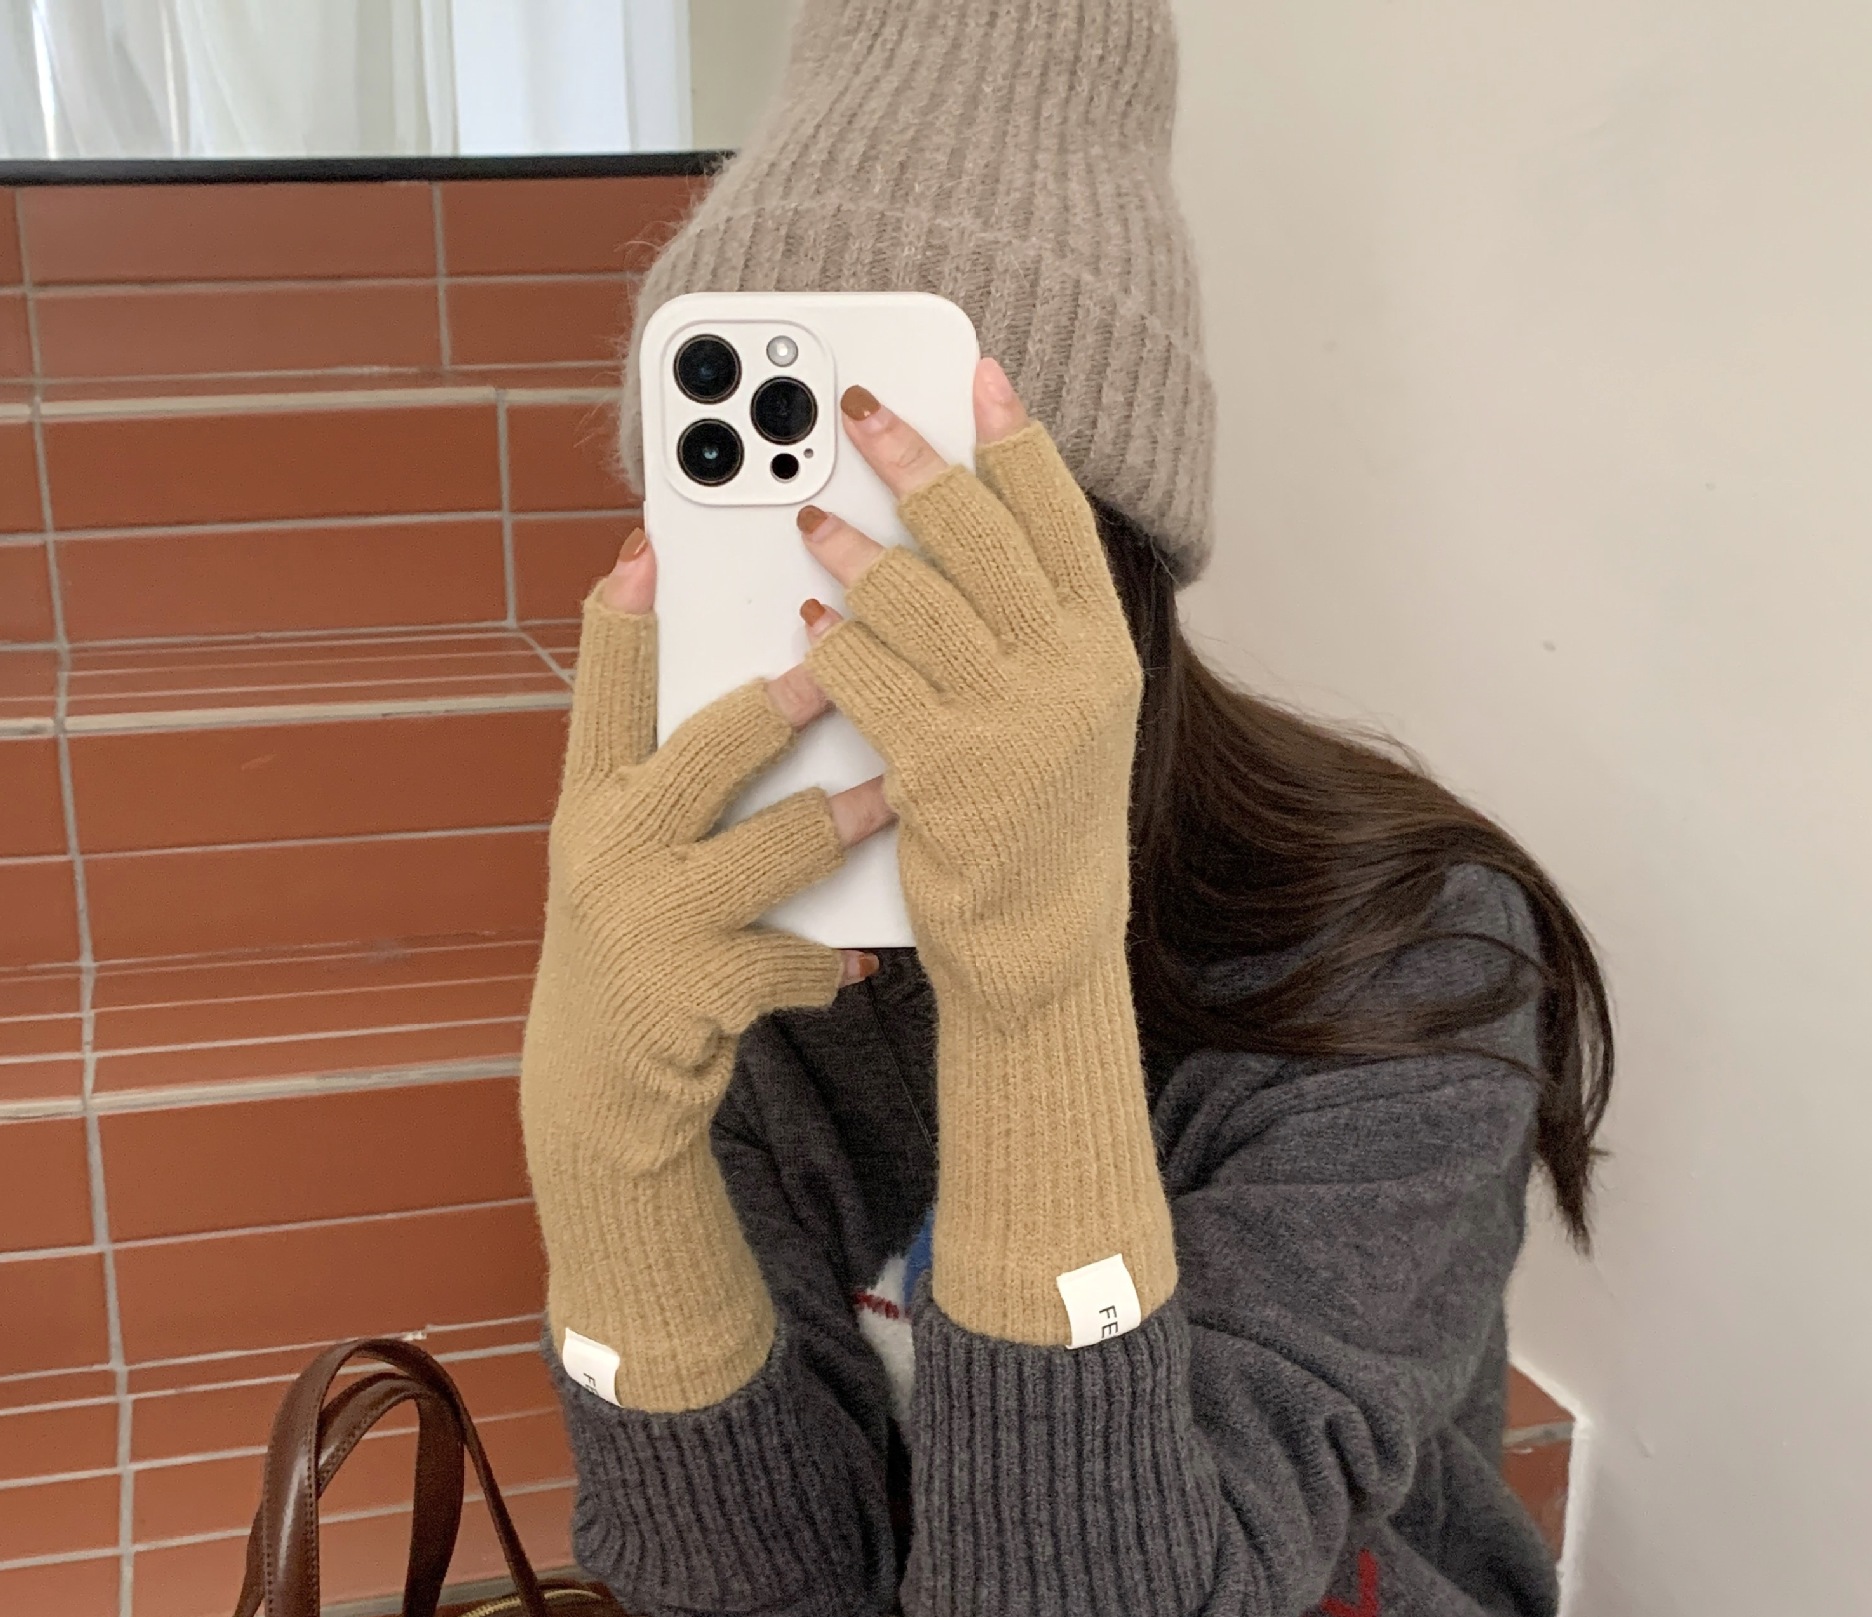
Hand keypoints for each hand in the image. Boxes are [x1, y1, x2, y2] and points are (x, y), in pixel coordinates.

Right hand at [524, 532, 894, 1181]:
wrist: (603, 1081)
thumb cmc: (640, 934)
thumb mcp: (631, 852)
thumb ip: (673, 780)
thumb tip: (780, 684)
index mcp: (591, 800)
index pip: (604, 692)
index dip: (623, 618)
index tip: (647, 545)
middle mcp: (607, 849)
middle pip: (709, 748)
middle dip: (785, 702)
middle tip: (843, 663)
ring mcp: (651, 920)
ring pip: (783, 845)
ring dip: (849, 821)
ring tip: (894, 797)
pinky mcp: (698, 990)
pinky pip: (800, 956)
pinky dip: (836, 960)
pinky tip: (857, 960)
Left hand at [792, 358, 1143, 1023]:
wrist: (1043, 945)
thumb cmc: (1042, 819)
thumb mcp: (1073, 714)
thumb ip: (1038, 626)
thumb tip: (968, 523)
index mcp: (1104, 650)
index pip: (1061, 518)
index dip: (1016, 441)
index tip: (979, 376)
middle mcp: (1068, 675)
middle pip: (980, 535)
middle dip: (912, 461)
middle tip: (856, 412)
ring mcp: (1008, 722)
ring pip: (914, 597)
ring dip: (851, 549)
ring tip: (810, 520)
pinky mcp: (940, 772)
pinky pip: (867, 677)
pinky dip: (830, 645)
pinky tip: (808, 631)